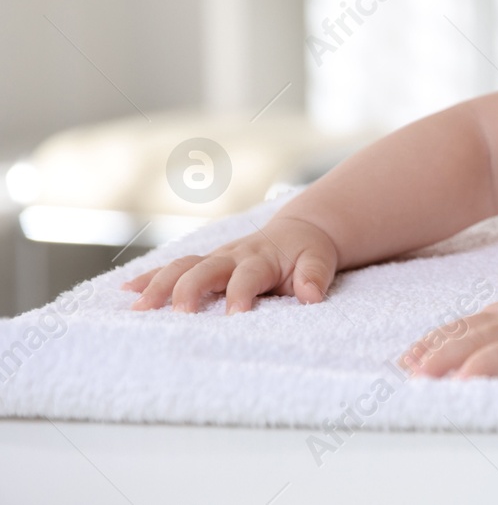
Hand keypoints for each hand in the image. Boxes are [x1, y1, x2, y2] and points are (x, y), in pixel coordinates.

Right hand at [122, 216, 338, 313]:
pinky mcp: (202, 264)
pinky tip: (127, 292)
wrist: (298, 232)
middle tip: (178, 314)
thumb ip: (315, 276)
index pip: (247, 276)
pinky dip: (149, 278)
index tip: (235, 316)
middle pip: (204, 269)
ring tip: (138, 307)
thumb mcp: (319, 260)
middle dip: (189, 290)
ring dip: (158, 285)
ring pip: (181, 267)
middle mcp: (232, 256)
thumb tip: (312, 295)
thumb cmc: (307, 252)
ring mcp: (214, 259)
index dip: (240, 294)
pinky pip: (172, 268)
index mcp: (261, 258)